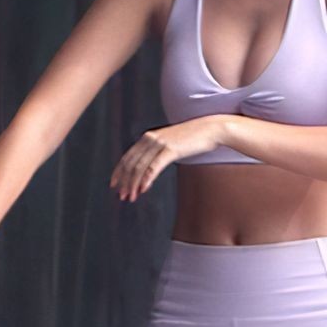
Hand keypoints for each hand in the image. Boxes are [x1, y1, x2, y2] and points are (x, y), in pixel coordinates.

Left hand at [110, 116, 227, 201]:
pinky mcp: (170, 149)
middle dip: (124, 182)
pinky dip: (146, 180)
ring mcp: (159, 143)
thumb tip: (152, 167)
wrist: (211, 129)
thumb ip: (159, 151)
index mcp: (147, 137)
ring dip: (133, 184)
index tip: (114, 185)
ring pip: (140, 167)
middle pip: (130, 164)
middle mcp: (150, 139)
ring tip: (131, 197)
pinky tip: (143, 189)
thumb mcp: (171, 142)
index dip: (119, 172)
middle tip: (121, 196)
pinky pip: (154, 167)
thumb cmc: (194, 138)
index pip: (127, 157)